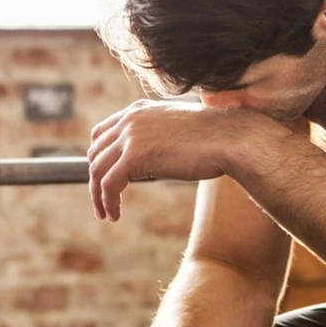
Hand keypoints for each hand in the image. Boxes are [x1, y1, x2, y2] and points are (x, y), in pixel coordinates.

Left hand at [86, 99, 259, 221]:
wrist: (230, 138)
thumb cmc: (215, 139)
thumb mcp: (179, 133)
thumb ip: (161, 138)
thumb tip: (158, 158)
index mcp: (139, 111)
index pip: (103, 133)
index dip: (99, 159)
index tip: (104, 179)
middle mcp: (130, 120)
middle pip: (96, 153)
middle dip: (96, 180)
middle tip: (104, 202)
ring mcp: (131, 136)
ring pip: (97, 170)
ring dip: (98, 196)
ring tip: (107, 214)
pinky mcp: (135, 156)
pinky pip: (109, 184)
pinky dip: (108, 202)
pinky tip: (115, 215)